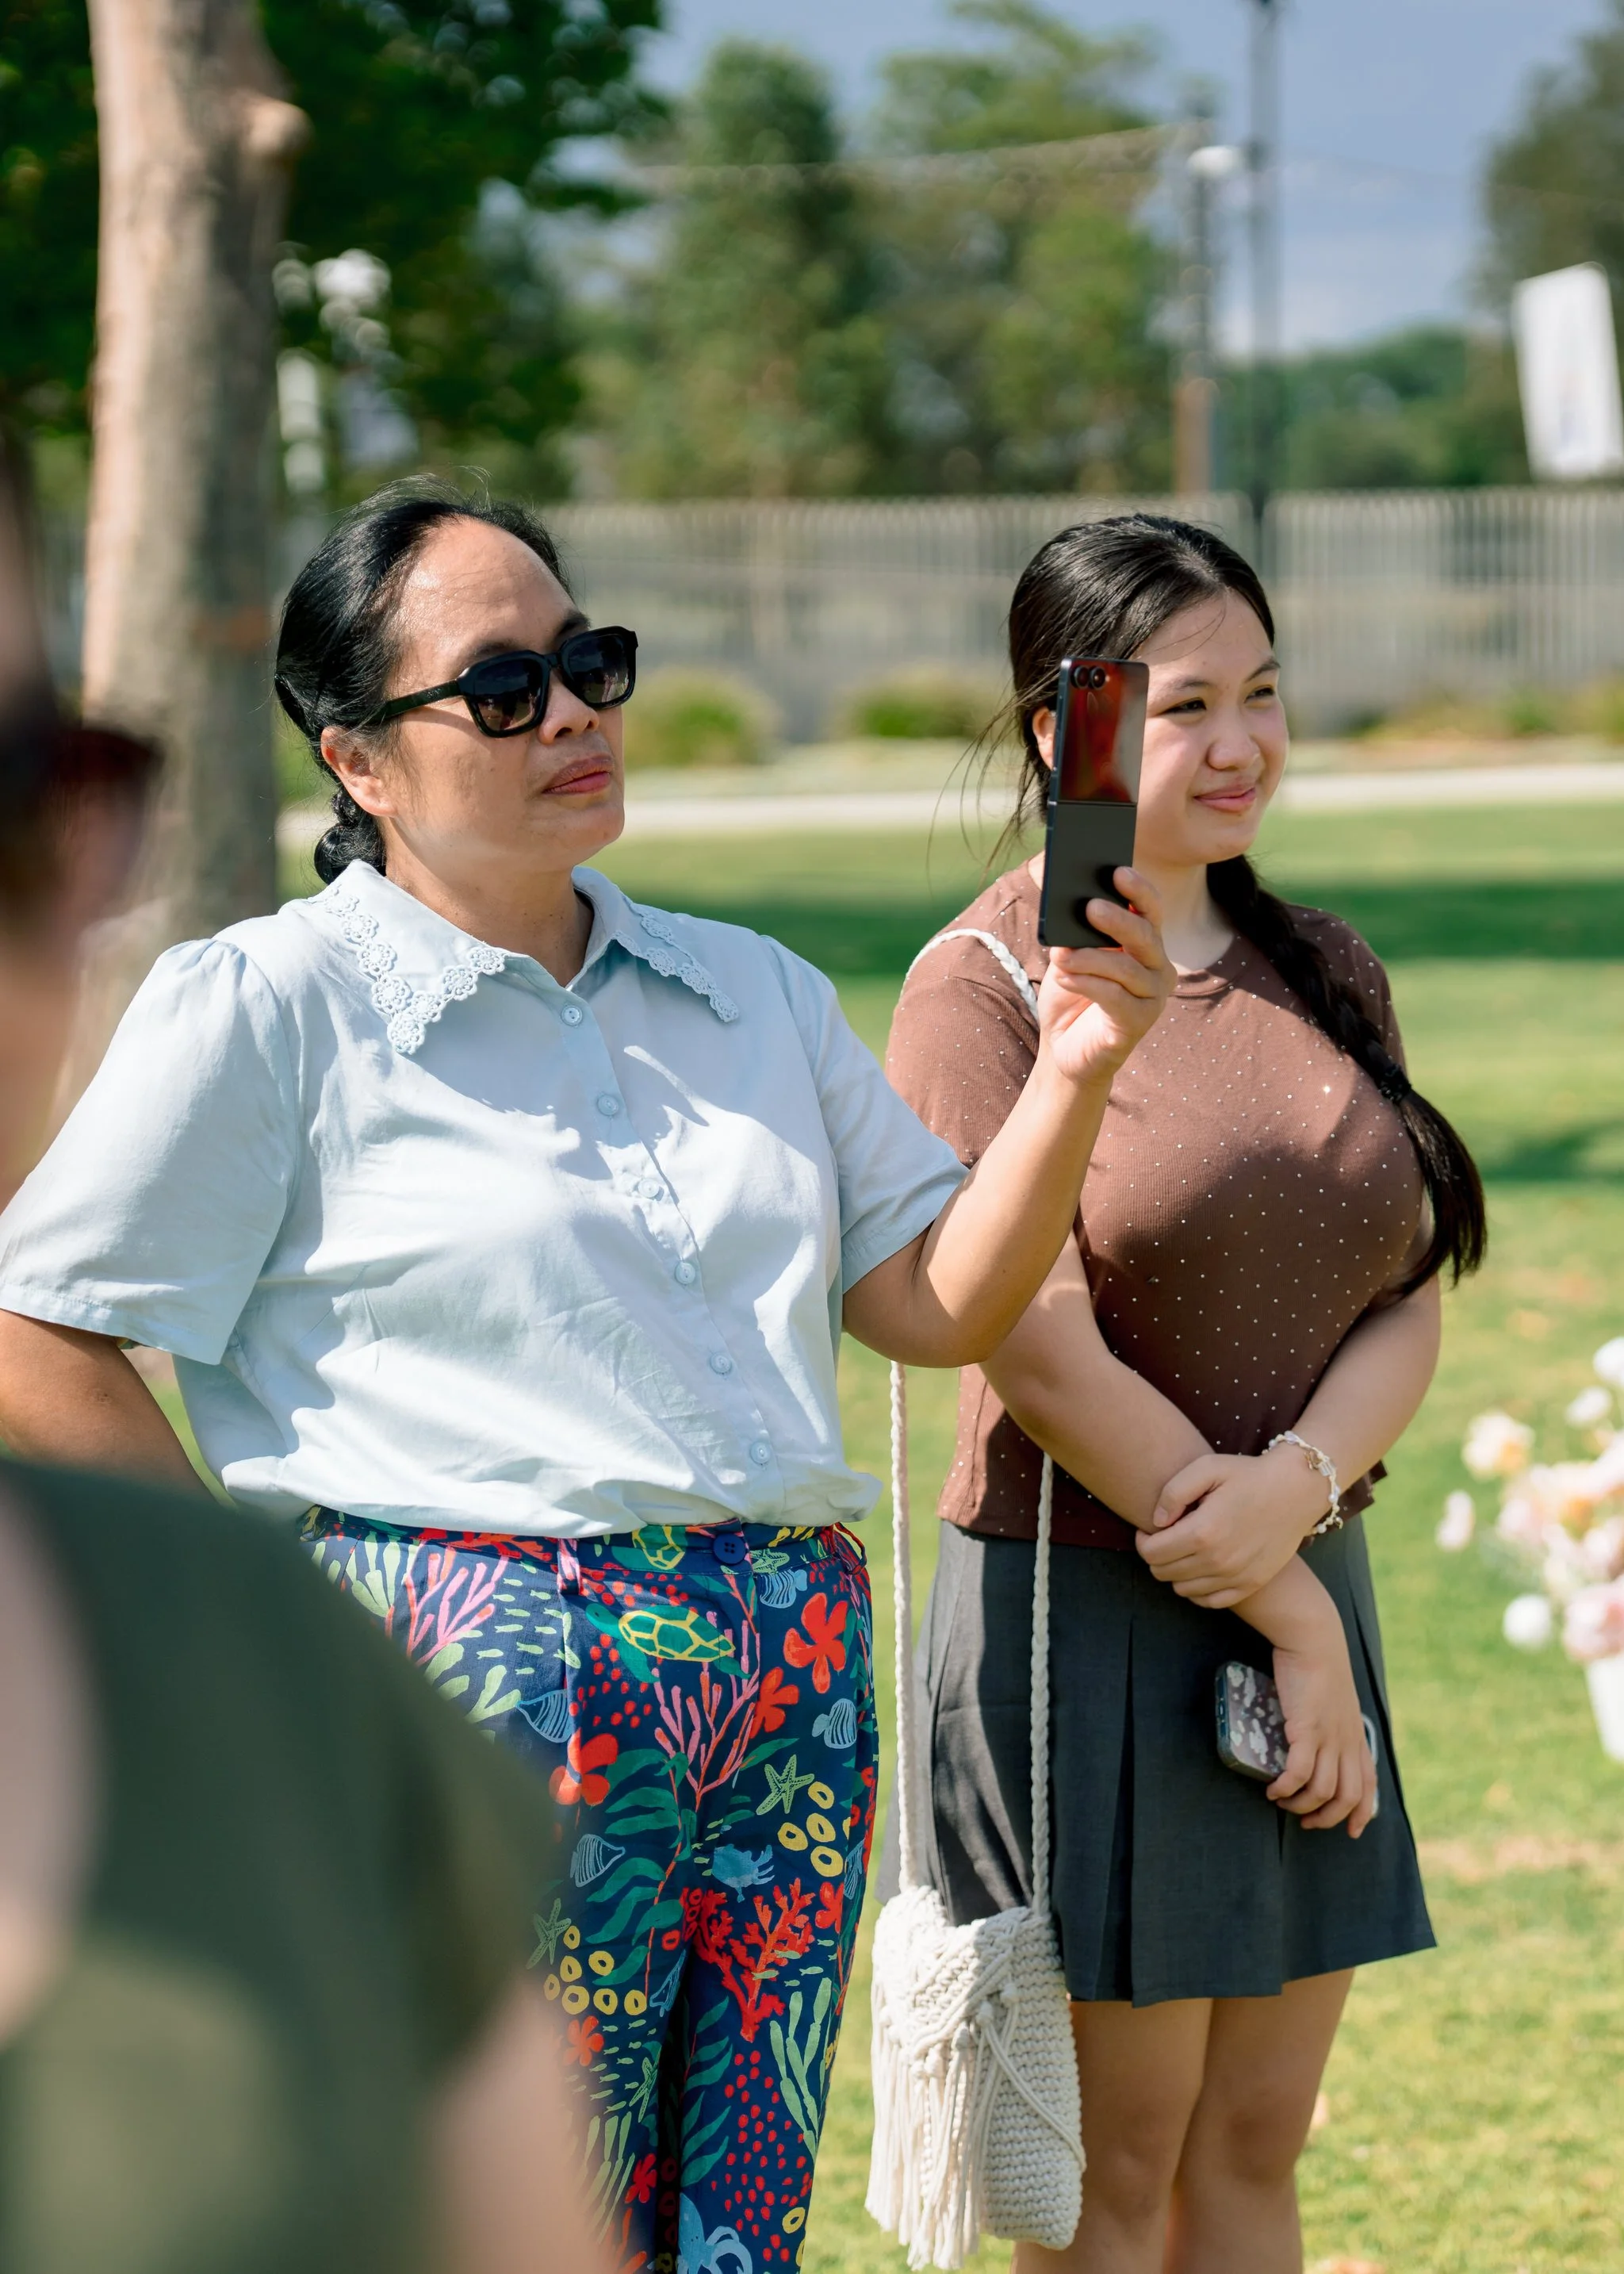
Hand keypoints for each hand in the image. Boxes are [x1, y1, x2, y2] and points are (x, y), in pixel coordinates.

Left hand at [1035, 869, 1172, 1089]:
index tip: (1117, 870)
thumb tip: (1073, 906)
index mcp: (1146, 944)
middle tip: (1090, 907)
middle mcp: (1158, 968)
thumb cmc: (1071, 995)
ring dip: (1091, 958)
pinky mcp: (1138, 1024)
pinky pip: (1115, 998)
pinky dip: (1087, 984)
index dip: (1138, 889)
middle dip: (1117, 919)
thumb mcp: (1070, 956)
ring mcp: (1153, 998)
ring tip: (1061, 954)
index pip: (1151, 910)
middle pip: (1145, 935)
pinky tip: (1065, 977)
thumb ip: (1076, 934)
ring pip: (1127, 968)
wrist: (1065, 1048)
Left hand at [1137, 1444, 1328, 1605]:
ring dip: (1176, 1571)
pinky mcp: (1251, 1584)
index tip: (1152, 1528)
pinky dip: (1197, 1588)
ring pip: (1182, 1589)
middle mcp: (1218, 1561)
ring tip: (1186, 1548)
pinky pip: (1209, 1601)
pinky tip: (1202, 1567)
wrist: (1296, 1489)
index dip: (1143, 1540)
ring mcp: (1236, 1576)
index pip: (1150, 1553)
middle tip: (1168, 1536)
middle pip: (1162, 1573)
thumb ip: (1173, 1492)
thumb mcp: (1207, 1467)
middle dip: (1157, 1555)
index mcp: (1203, 1532)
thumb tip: (1156, 1522)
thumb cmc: (1248, 1474)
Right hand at [1267, 1635, 1376, 1835]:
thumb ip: (1332, 1719)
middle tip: (1305, 1821)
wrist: (1314, 1640)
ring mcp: (1328, 1737)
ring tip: (1282, 1802)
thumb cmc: (1318, 1664)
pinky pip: (1298, 1772)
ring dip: (1301, 1805)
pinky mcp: (1306, 1729)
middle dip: (1327, 1818)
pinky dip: (1286, 1788)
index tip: (1352, 1831)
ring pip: (1323, 1790)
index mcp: (1356, 1735)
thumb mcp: (1335, 1698)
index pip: (1368, 1784)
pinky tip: (1273, 1789)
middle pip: (1348, 1797)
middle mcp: (1347, 1741)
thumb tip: (1318, 1736)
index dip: (1362, 1813)